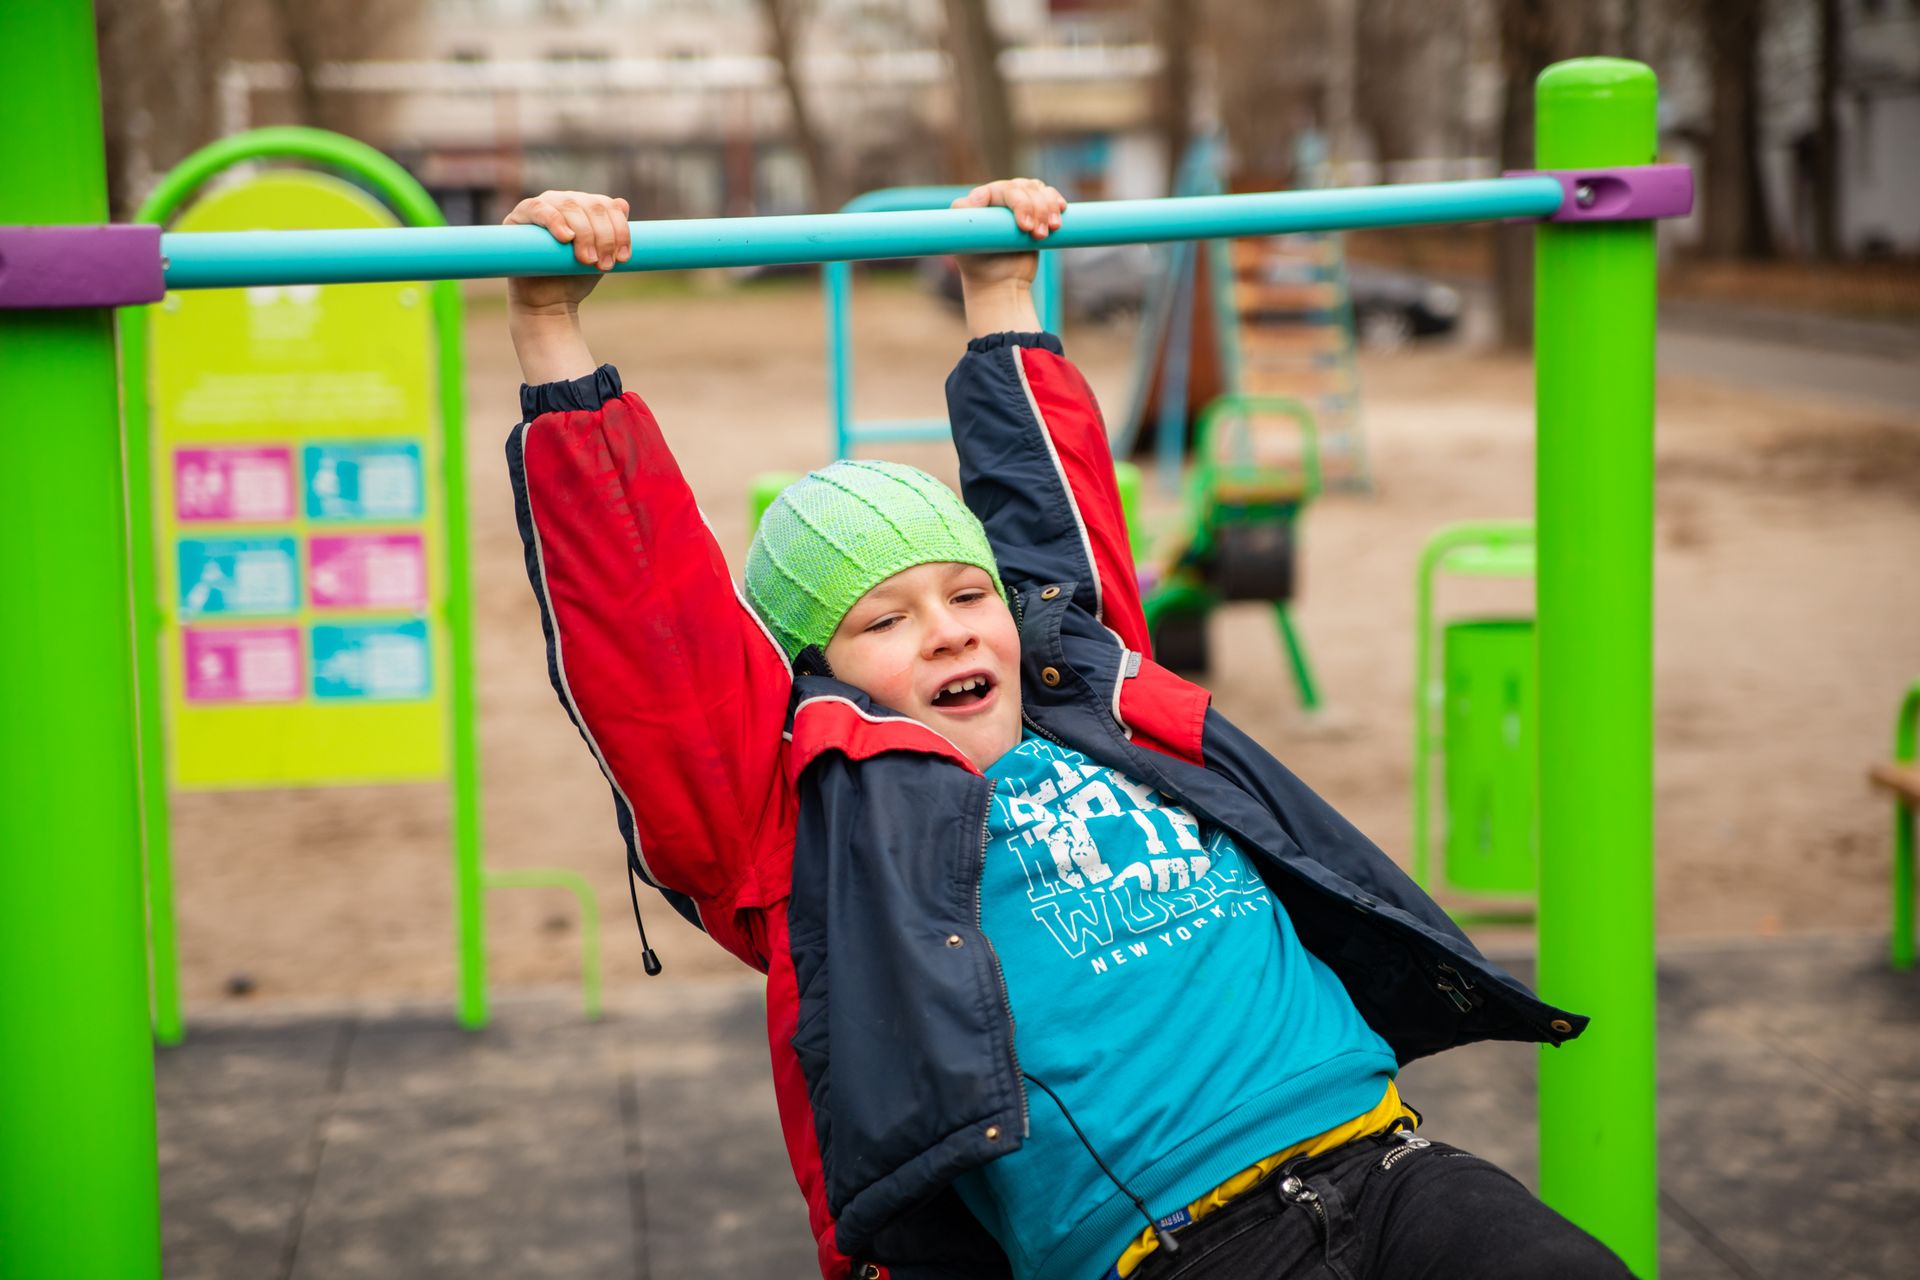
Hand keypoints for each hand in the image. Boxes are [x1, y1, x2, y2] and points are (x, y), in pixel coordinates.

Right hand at [504, 190, 632, 314]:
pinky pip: (538, 208)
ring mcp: (542, 206)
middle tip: (604, 264)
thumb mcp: (600, 258)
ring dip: (585, 233)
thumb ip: (612, 235)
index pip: (606, 205)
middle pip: (591, 205)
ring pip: (569, 205)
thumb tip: (622, 203)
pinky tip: (566, 238)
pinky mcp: (518, 217)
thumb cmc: (574, 278)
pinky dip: (555, 221)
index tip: (623, 258)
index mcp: (584, 207)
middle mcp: (563, 202)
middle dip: (604, 236)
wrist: (548, 302)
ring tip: (588, 261)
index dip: (619, 230)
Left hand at [951, 178, 1066, 292]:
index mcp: (979, 201)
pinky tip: (1061, 210)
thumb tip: (976, 199)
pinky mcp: (1035, 210)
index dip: (1017, 203)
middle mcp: (997, 197)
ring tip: (1051, 230)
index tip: (1024, 227)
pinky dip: (1056, 202)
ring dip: (1047, 208)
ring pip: (1036, 189)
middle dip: (1034, 209)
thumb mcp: (965, 243)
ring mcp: (1016, 202)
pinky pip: (1048, 195)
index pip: (1000, 189)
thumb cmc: (979, 266)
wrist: (1001, 284)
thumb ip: (963, 221)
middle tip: (1037, 235)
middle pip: (1021, 188)